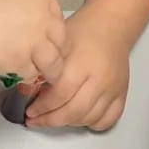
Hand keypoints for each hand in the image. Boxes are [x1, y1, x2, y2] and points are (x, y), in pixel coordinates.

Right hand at [0, 0, 66, 84]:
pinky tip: (18, 74)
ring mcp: (34, 42)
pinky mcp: (21, 62)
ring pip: (52, 64)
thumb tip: (26, 24)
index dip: (54, 34)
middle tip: (48, 62)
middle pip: (61, 43)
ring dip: (46, 71)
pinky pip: (31, 75)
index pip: (59, 21)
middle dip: (55, 54)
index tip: (49, 42)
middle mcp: (42, 19)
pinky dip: (25, 77)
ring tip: (40, 75)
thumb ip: (24, 8)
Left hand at [24, 11, 129, 131]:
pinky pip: (108, 119)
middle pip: (74, 111)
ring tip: (53, 118)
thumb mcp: (59, 43)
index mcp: (81, 64)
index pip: (60, 95)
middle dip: (51, 120)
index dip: (42, 107)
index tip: (30, 111)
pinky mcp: (122, 93)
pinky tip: (79, 118)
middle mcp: (99, 79)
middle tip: (36, 120)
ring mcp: (112, 88)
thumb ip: (46, 67)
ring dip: (68, 123)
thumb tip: (27, 89)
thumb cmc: (83, 31)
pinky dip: (92, 124)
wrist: (111, 25)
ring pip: (89, 118)